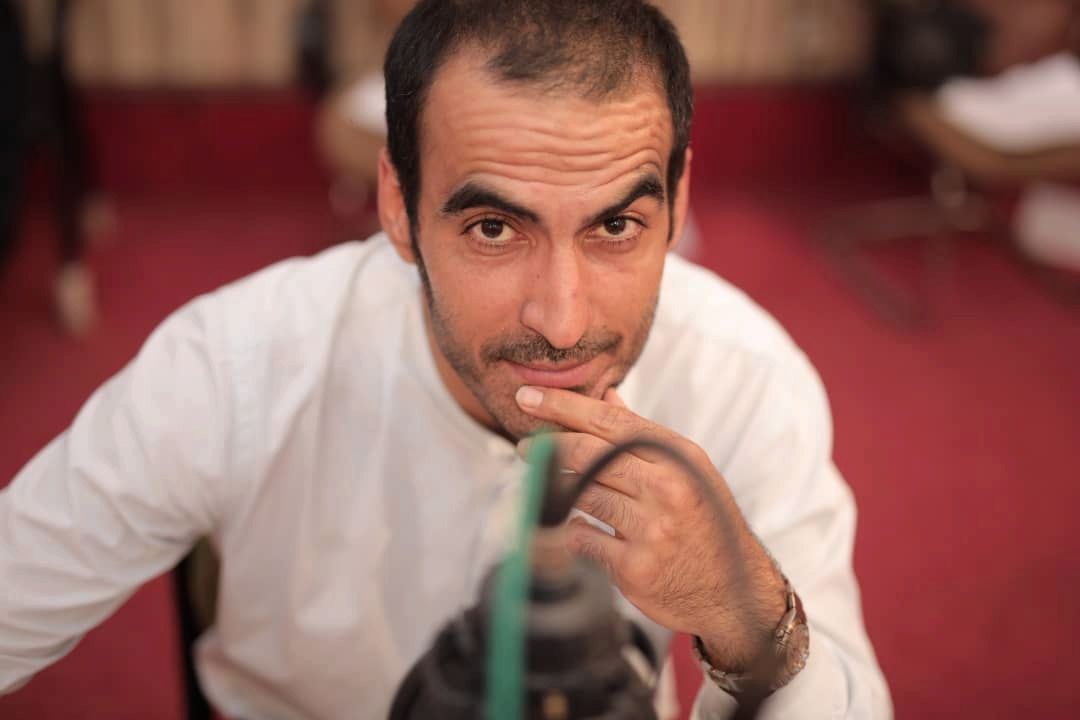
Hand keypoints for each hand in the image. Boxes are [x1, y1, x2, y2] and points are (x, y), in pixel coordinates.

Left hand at [515, 385, 785, 669]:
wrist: (732, 590)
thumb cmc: (703, 520)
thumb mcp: (686, 469)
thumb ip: (642, 434)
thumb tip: (605, 396)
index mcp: (678, 455)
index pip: (611, 420)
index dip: (564, 406)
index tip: (528, 398)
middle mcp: (667, 487)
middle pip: (588, 454)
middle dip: (548, 446)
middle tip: (524, 446)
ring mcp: (651, 529)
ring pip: (581, 494)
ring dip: (555, 487)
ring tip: (546, 484)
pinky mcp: (634, 567)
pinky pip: (581, 538)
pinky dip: (570, 529)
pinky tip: (573, 526)